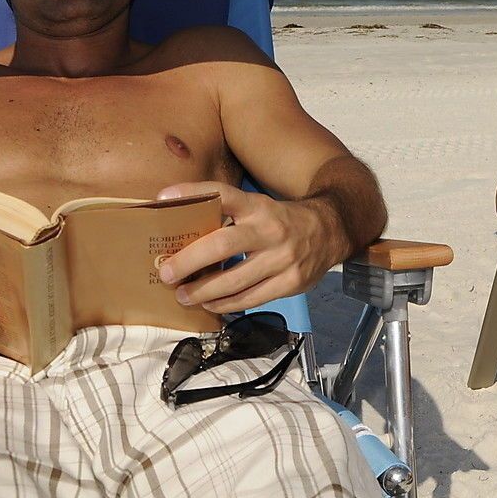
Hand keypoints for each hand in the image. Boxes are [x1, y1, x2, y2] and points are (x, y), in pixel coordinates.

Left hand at [155, 182, 342, 314]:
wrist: (332, 229)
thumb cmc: (282, 220)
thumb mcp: (259, 207)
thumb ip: (230, 217)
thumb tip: (182, 231)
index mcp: (258, 206)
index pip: (223, 194)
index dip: (193, 193)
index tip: (164, 199)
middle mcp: (270, 230)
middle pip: (222, 244)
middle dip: (189, 260)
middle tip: (166, 272)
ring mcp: (283, 258)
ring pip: (235, 281)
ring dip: (203, 291)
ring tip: (183, 295)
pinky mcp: (291, 282)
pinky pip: (251, 299)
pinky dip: (226, 304)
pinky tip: (210, 304)